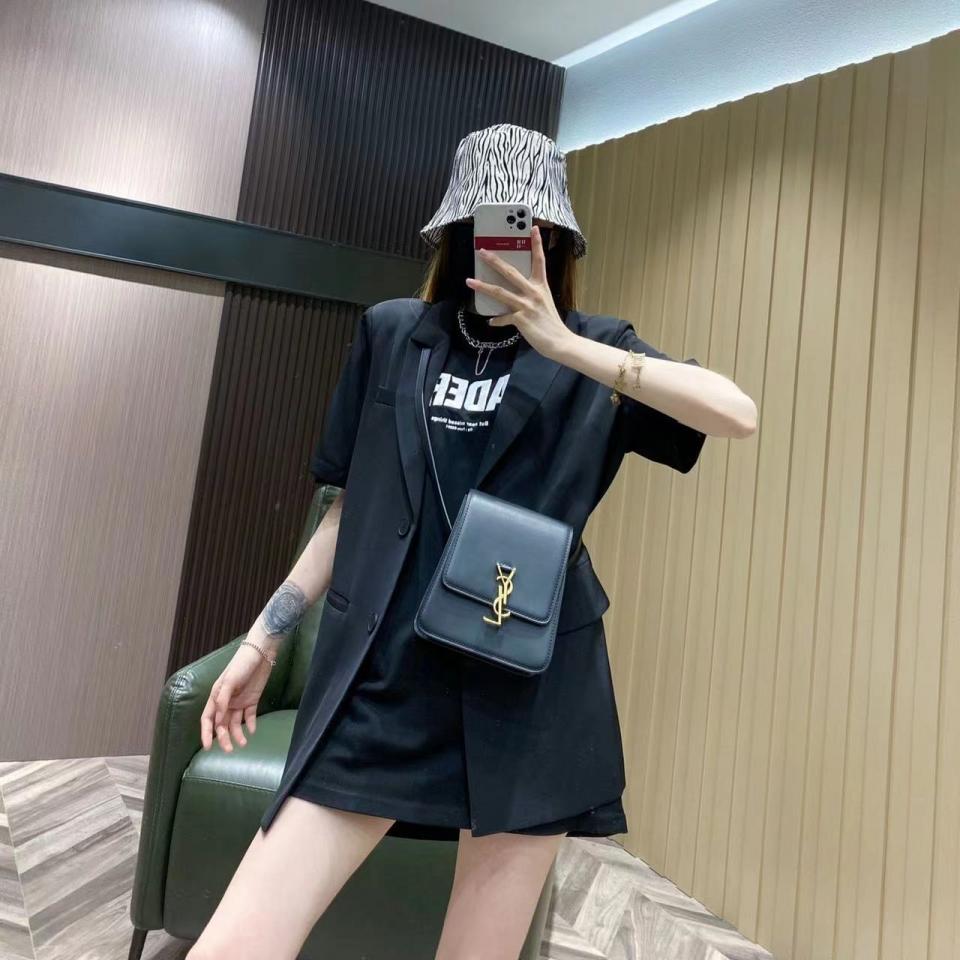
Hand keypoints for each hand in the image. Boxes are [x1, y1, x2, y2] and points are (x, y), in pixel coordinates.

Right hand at [199, 639, 276, 751]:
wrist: (261, 653)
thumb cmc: (241, 664)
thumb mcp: (229, 680)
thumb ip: (222, 699)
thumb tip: (217, 719)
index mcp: (216, 696)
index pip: (208, 719)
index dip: (206, 733)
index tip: (208, 747)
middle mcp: (226, 701)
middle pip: (222, 724)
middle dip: (224, 738)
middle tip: (229, 750)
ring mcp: (239, 701)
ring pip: (236, 723)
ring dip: (238, 734)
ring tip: (244, 744)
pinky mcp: (252, 699)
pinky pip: (250, 715)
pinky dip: (251, 724)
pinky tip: (253, 731)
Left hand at [465, 224, 572, 359]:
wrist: (559, 342)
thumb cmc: (551, 324)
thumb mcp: (544, 304)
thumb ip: (531, 296)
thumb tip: (515, 295)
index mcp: (541, 286)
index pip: (539, 260)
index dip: (536, 243)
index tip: (532, 228)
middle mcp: (533, 293)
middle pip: (511, 272)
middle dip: (495, 260)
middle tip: (481, 251)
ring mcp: (527, 305)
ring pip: (500, 292)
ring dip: (483, 286)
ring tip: (469, 281)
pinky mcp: (521, 319)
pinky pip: (503, 317)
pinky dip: (496, 320)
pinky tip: (490, 321)